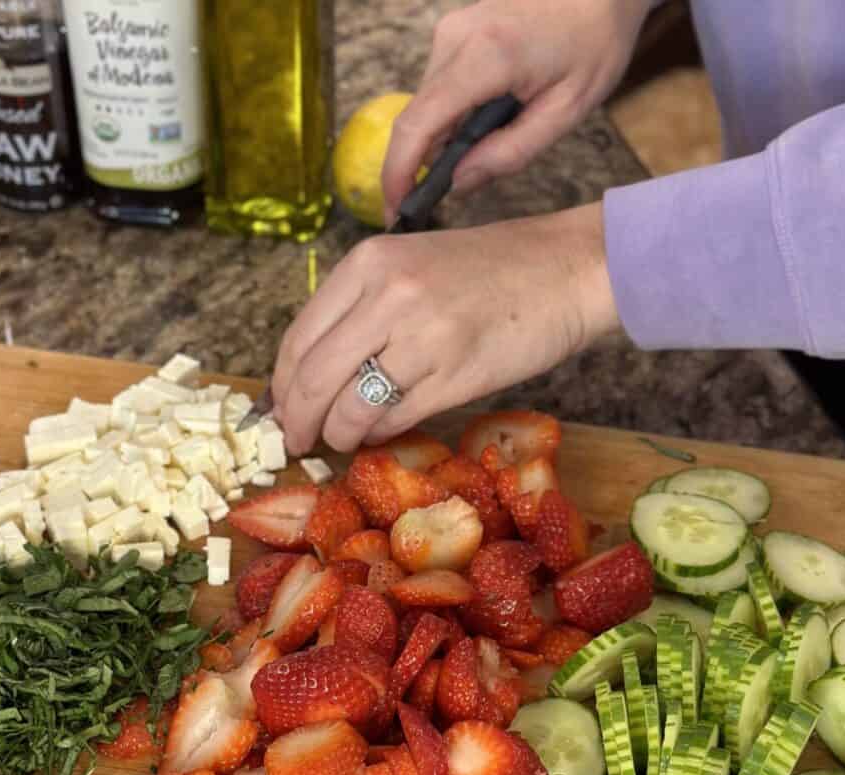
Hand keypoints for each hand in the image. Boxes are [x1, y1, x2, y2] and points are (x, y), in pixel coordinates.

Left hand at [271, 202, 618, 454]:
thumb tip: (314, 374)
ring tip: (341, 440)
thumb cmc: (490, 270)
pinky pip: (396, 419)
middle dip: (297, 420)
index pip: (299, 337)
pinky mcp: (455, 376)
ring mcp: (422, 337)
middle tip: (297, 440)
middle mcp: (388, 296)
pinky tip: (380, 432)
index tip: (279, 409)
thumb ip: (362, 309)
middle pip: (314, 378)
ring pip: (350, 407)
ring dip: (338, 435)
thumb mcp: (412, 265)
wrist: (565, 271)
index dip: (281, 385)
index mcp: (369, 263)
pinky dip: (379, 434)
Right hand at [383, 0, 651, 219]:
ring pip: (426, 106)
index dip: (397, 173)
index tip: (396, 208)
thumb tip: (458, 183)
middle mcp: (456, 39)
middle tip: (447, 194)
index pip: (418, 125)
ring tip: (492, 141)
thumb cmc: (593, 45)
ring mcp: (451, 31)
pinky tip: (487, 117)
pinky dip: (452, 115)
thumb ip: (509, 153)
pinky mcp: (453, 31)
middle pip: (417, 120)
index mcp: (485, 58)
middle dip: (423, 163)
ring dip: (444, 137)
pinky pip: (438, 88)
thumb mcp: (565, 112)